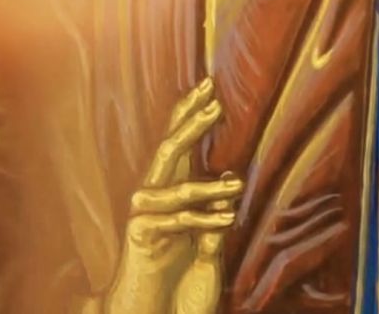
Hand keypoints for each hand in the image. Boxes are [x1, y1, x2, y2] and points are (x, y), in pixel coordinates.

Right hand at [104, 79, 240, 313]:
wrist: (144, 301)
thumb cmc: (172, 264)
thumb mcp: (196, 229)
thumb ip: (208, 204)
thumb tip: (230, 180)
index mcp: (165, 183)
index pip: (176, 137)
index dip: (190, 111)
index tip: (209, 86)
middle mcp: (151, 190)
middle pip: (169, 146)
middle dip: (191, 122)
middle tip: (214, 101)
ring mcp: (143, 211)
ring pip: (179, 189)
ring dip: (210, 188)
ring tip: (236, 184)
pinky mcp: (141, 234)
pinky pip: (179, 222)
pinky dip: (206, 220)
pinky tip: (228, 218)